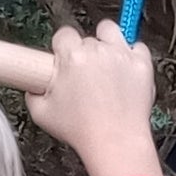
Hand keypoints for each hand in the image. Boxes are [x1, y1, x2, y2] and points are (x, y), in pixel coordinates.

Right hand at [28, 20, 165, 175]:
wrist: (115, 143)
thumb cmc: (81, 131)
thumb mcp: (41, 114)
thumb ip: (33, 93)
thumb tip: (34, 86)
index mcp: (71, 56)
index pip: (64, 34)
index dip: (63, 48)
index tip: (65, 60)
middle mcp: (97, 50)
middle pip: (88, 38)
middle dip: (85, 53)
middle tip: (85, 76)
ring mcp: (122, 55)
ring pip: (112, 32)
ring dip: (107, 42)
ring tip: (105, 63)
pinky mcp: (142, 65)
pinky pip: (138, 47)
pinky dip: (132, 55)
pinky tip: (126, 70)